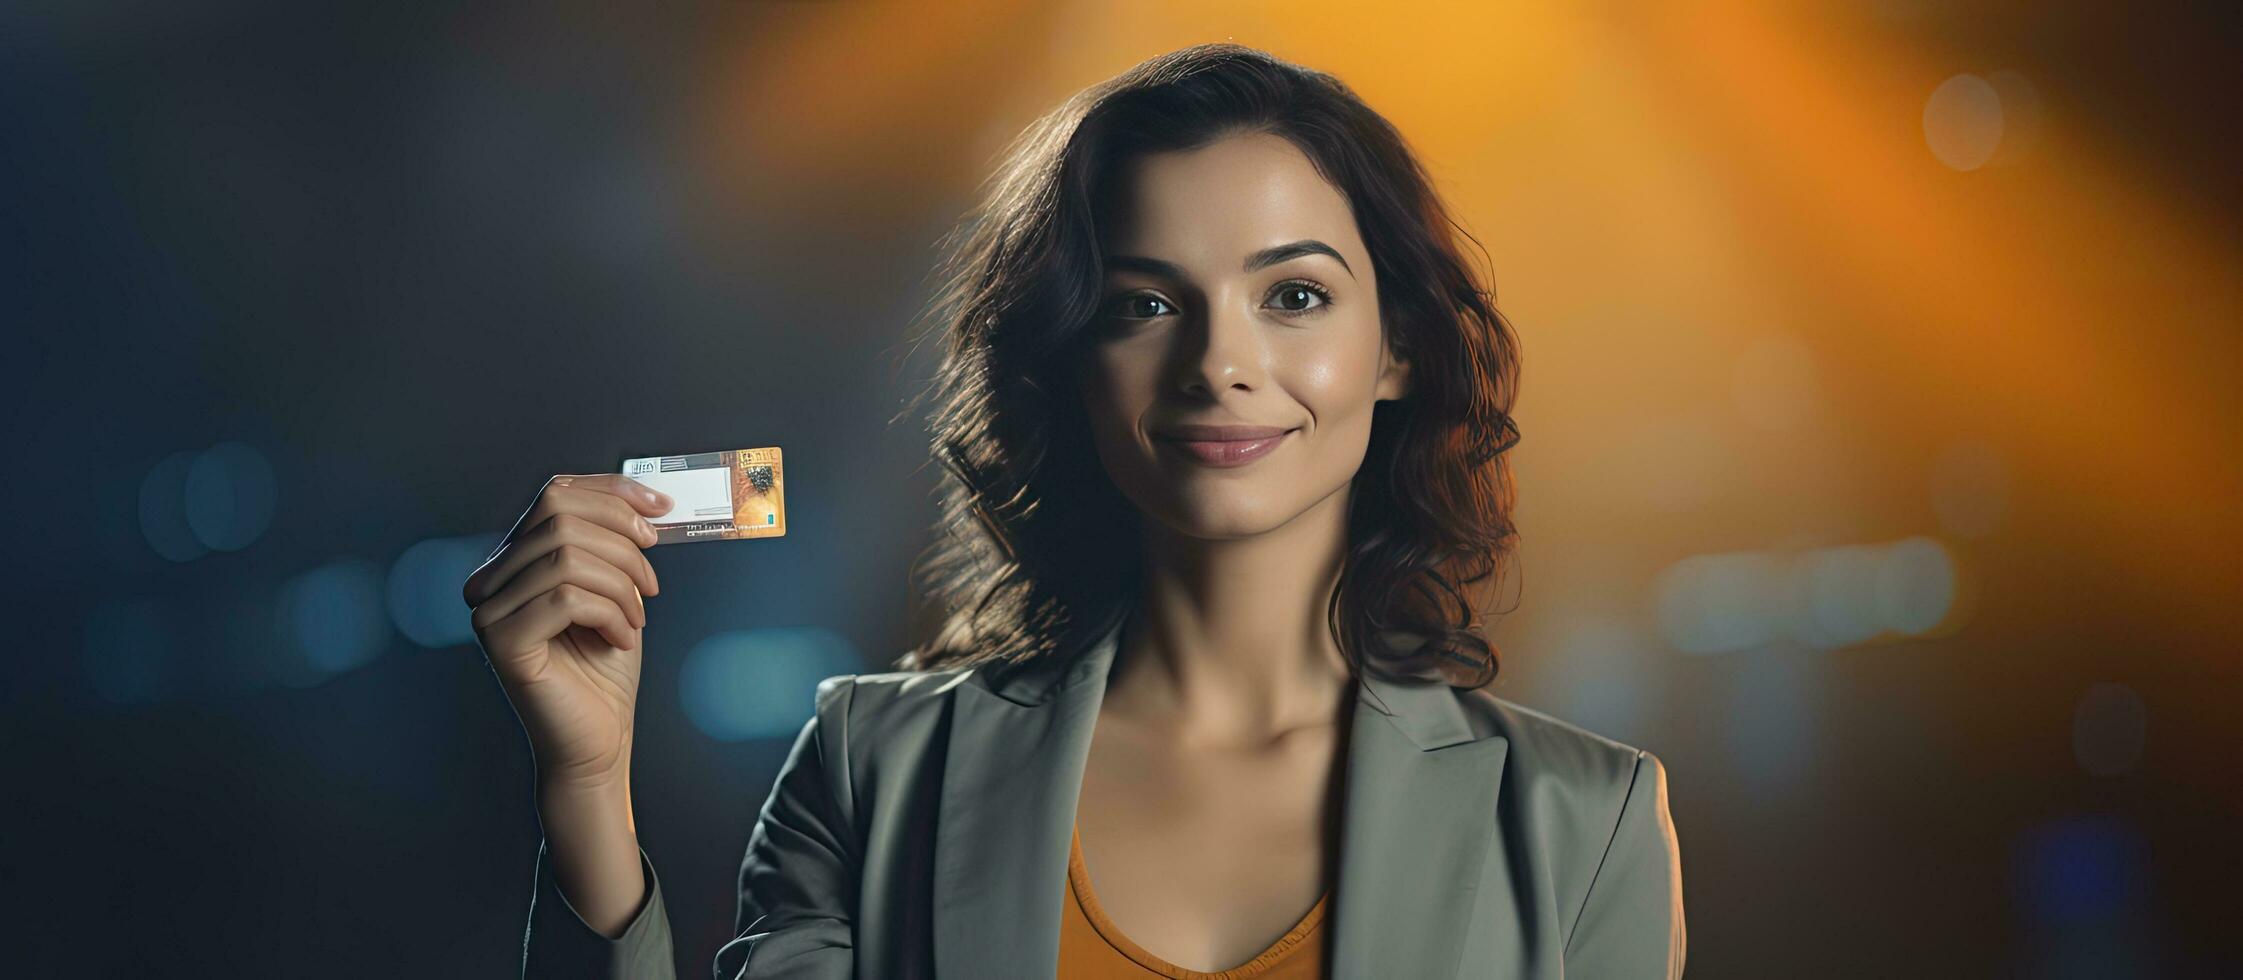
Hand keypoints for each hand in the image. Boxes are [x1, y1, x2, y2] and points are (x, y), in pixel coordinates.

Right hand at [463, 473, 671, 789]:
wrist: (598, 740)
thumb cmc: (605, 668)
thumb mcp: (616, 589)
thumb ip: (615, 542)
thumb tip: (648, 500)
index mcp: (513, 560)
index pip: (556, 495)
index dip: (613, 492)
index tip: (663, 509)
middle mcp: (489, 579)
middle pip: (560, 517)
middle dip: (623, 542)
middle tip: (652, 583)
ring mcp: (488, 610)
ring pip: (566, 557)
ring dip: (621, 584)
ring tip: (636, 618)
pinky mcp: (502, 640)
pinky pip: (565, 597)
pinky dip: (609, 612)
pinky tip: (620, 638)